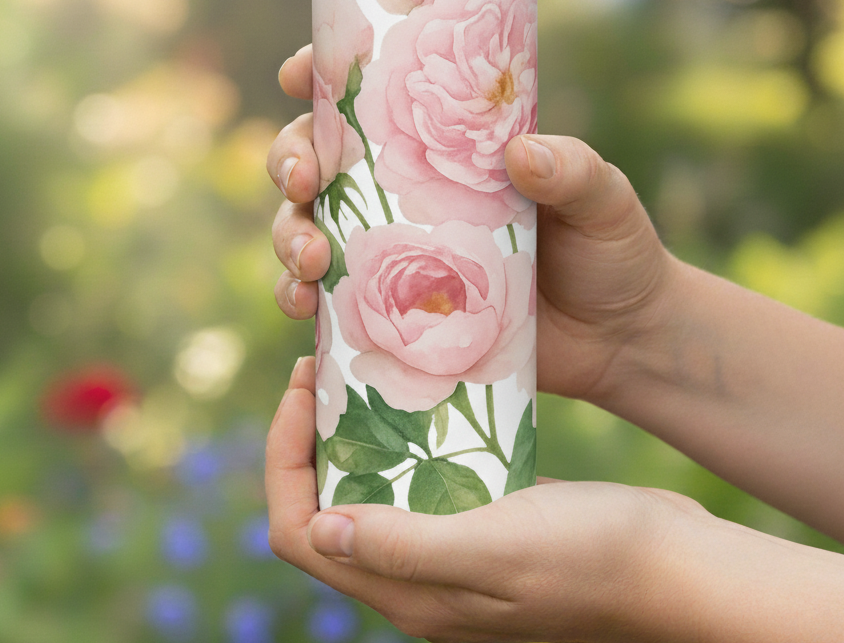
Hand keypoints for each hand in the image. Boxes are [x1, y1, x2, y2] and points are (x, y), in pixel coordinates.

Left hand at [266, 359, 724, 642]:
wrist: (674, 564)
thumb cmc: (593, 557)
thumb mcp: (497, 547)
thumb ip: (405, 548)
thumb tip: (317, 530)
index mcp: (406, 591)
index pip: (298, 532)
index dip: (282, 460)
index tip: (300, 387)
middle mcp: (415, 576)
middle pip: (324, 506)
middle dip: (307, 437)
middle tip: (323, 365)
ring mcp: (447, 550)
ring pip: (367, 489)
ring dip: (350, 434)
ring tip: (360, 369)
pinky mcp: (479, 521)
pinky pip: (415, 479)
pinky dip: (400, 439)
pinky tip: (416, 393)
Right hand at [267, 45, 679, 408]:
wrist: (619, 341)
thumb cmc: (612, 250)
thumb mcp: (604, 198)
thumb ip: (573, 170)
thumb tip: (520, 154)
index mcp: (447, 148)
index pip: (373, 99)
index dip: (323, 77)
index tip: (299, 74)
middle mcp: (407, 193)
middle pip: (317, 159)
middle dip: (289, 160)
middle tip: (304, 179)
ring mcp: (395, 252)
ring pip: (308, 227)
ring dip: (288, 235)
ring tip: (310, 259)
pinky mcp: (393, 312)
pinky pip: (328, 302)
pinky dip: (301, 299)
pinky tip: (305, 307)